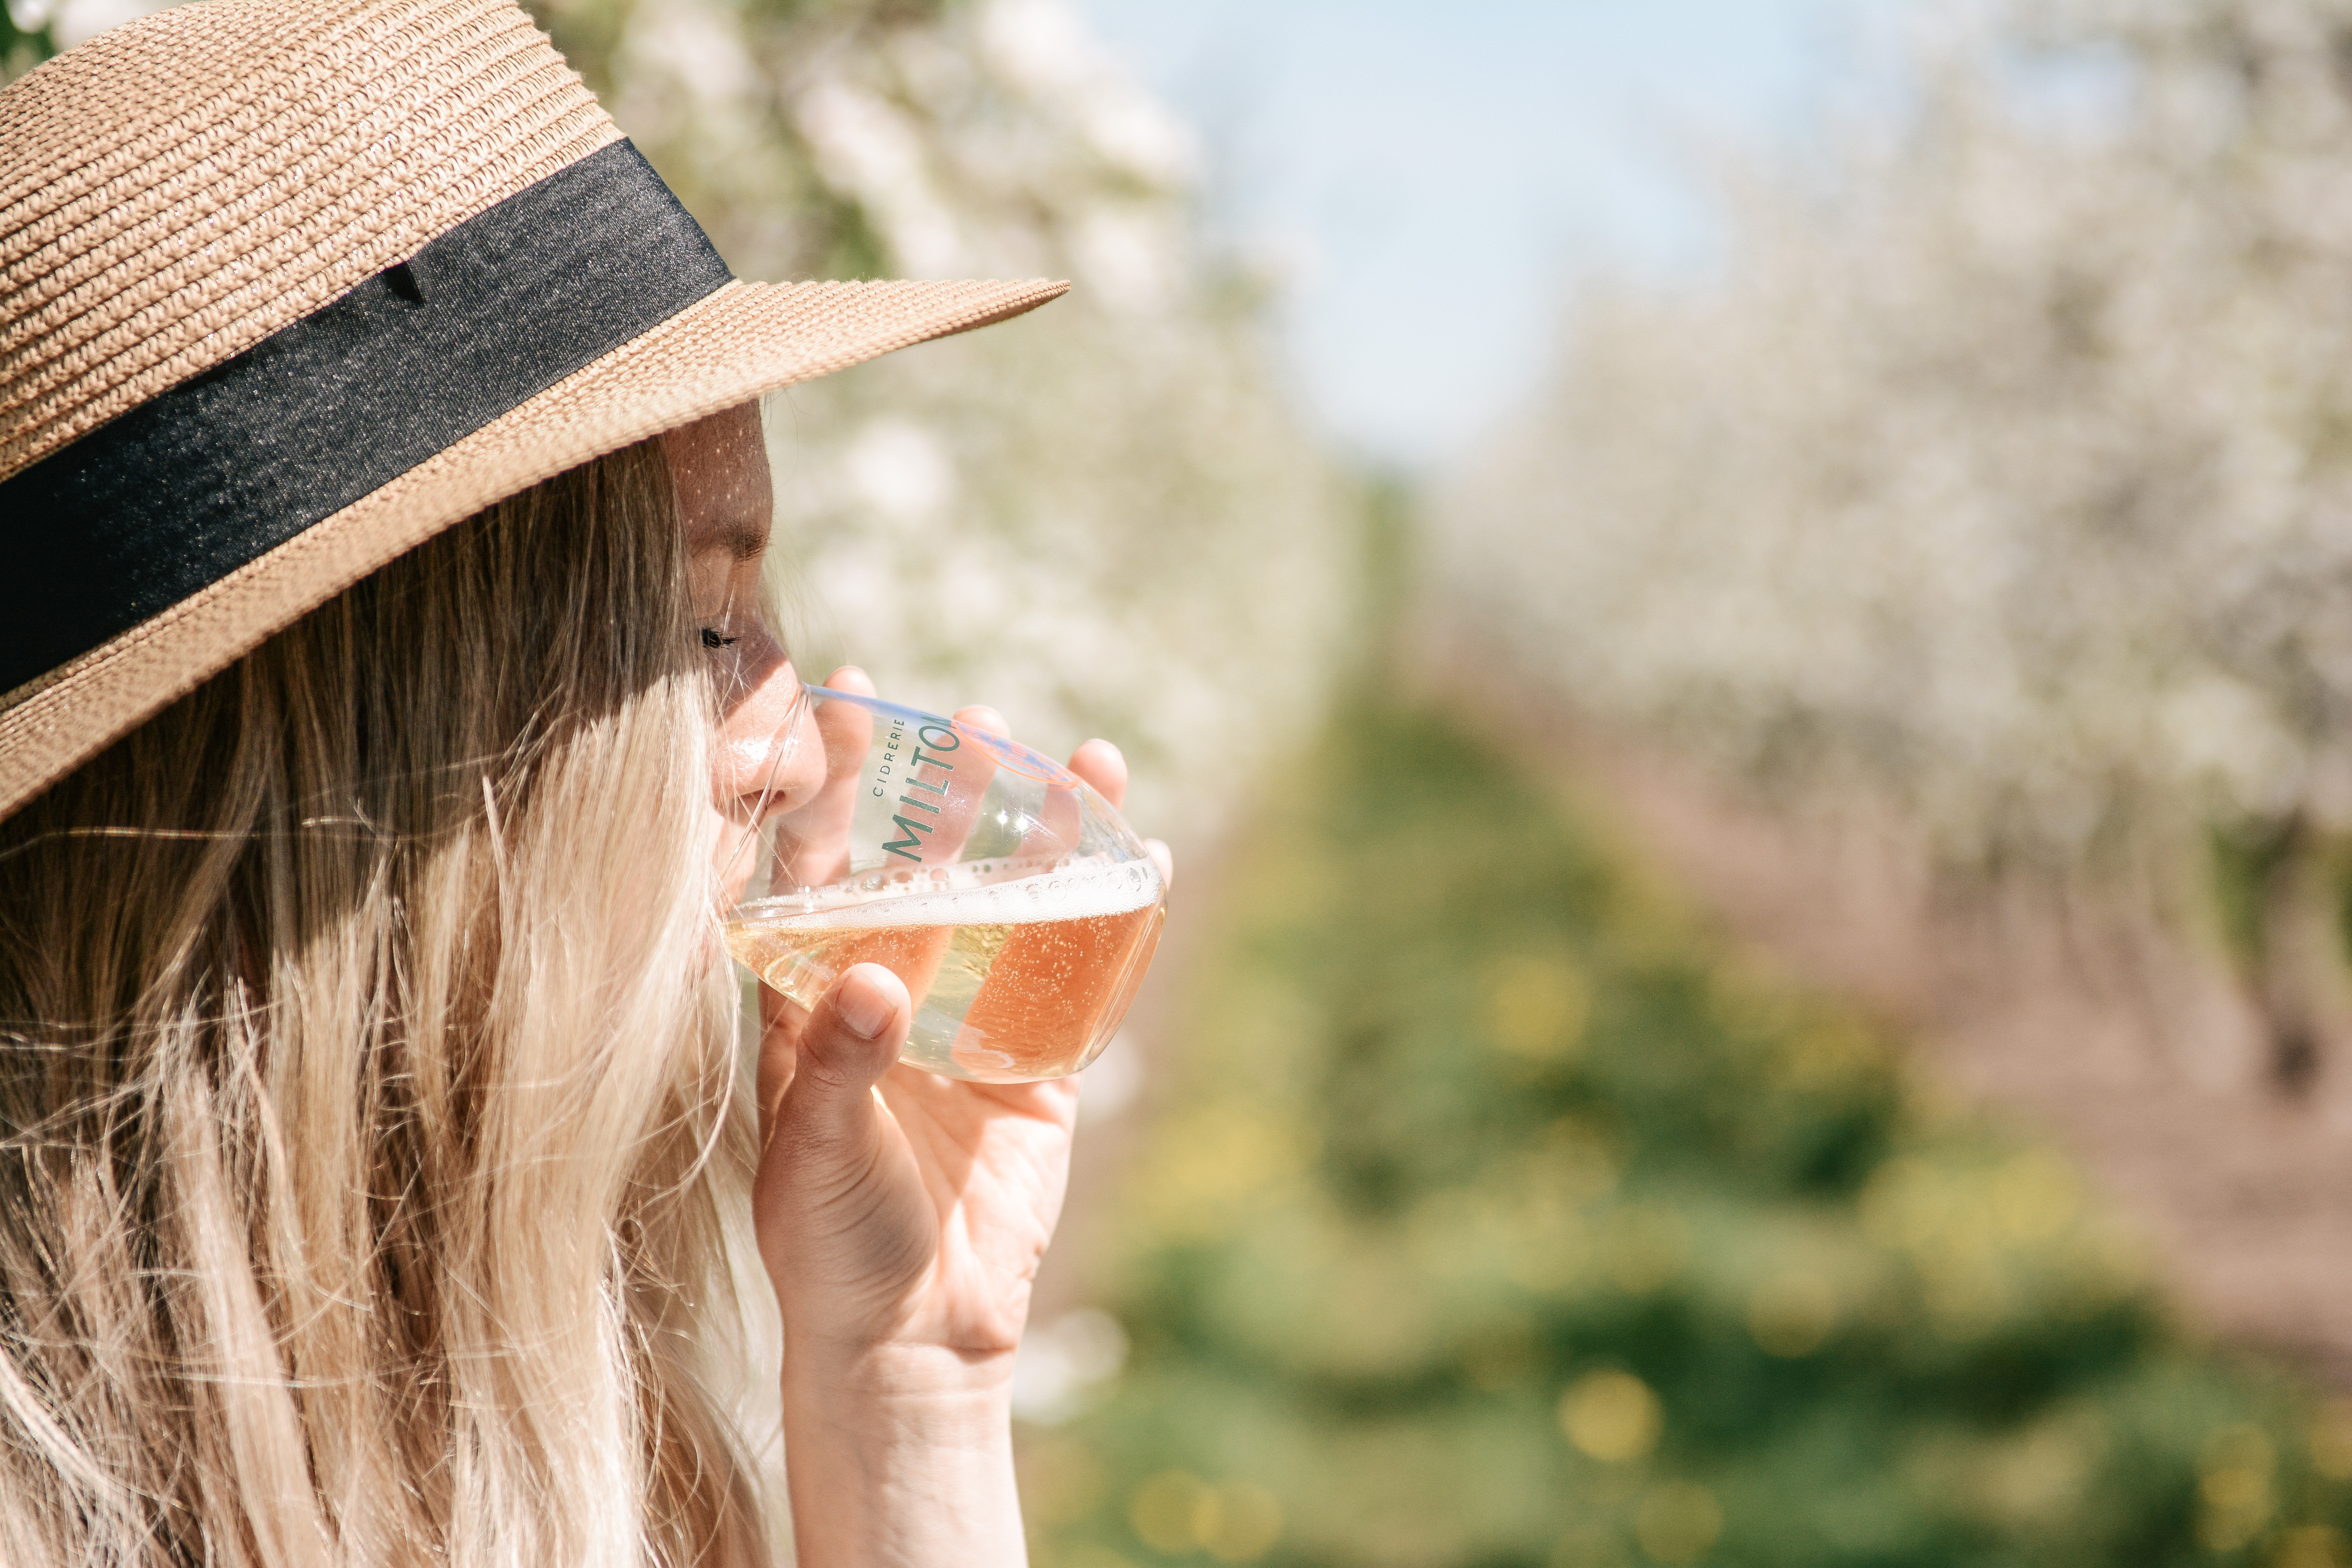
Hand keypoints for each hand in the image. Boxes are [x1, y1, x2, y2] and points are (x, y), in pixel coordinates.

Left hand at [751, 665, 1169, 1565]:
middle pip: (928, 865)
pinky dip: (1115, 921)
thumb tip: (873, 979)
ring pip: (1016, 907)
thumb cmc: (833, 1245)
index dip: (830, 778)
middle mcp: (895, 994)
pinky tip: (1141, 859)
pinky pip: (1084, 979)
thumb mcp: (815, 1157)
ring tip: (1081, 762)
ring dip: (1045, 838)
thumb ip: (841, 1067)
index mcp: (814, 999)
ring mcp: (975, 1025)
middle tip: (977, 718)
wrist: (915, 1334)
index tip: (844, 691)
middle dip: (952, 792)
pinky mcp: (1041, 1067)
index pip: (817, 865)